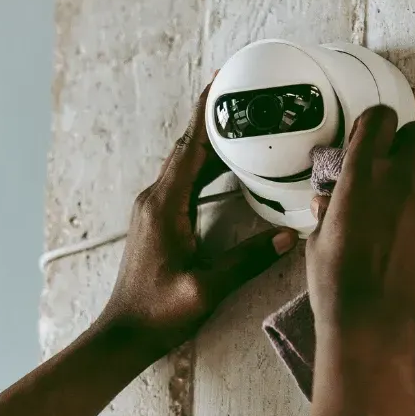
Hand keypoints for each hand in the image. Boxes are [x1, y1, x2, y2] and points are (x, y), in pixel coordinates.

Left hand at [94, 84, 297, 355]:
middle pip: (190, 148)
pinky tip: (231, 167)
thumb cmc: (159, 313)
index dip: (207, 113)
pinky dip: (209, 167)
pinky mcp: (160, 221)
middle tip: (246, 96)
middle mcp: (157, 199)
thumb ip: (247, 261)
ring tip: (245, 124)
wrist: (125, 335)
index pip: (189, 147)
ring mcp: (156, 209)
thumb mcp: (207, 289)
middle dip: (216, 120)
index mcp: (165, 205)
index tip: (222, 80)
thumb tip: (288, 237)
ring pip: (188, 164)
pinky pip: (187, 181)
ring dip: (214, 144)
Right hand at [306, 107, 414, 385]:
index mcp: (364, 174)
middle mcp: (402, 181)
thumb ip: (329, 210)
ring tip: (392, 221)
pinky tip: (403, 248)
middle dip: (406, 145)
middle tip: (387, 170)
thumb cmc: (335, 284)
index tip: (364, 142)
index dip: (373, 126)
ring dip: (413, 190)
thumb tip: (330, 201)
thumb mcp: (317, 241)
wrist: (372, 326)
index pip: (382, 118)